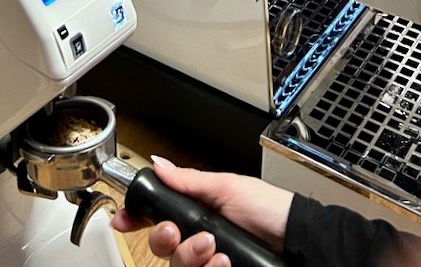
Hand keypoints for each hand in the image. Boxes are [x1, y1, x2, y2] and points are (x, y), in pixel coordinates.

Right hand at [110, 156, 293, 266]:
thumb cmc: (268, 208)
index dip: (138, 218)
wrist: (297, 240)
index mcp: (197, 211)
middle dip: (166, 239)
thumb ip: (189, 181)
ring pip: (177, 265)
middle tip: (178, 232)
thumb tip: (159, 164)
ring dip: (192, 256)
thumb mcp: (227, 187)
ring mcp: (208, 260)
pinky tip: (224, 263)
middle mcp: (199, 238)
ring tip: (215, 248)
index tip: (124, 220)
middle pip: (161, 246)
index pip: (158, 216)